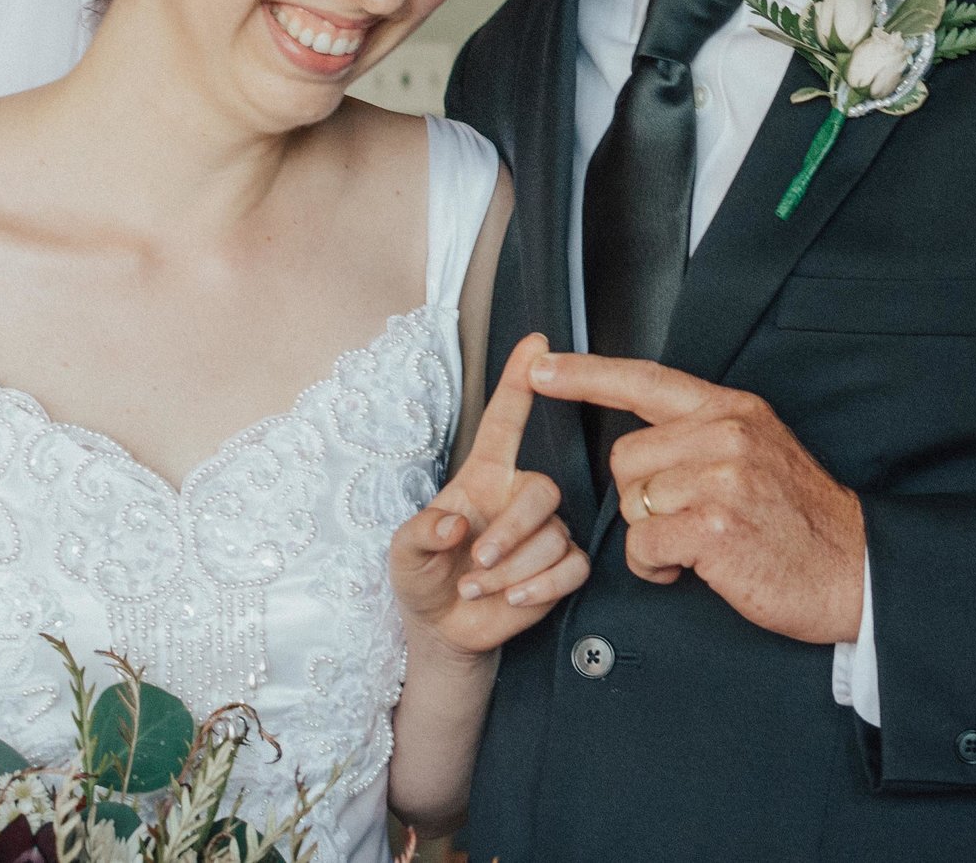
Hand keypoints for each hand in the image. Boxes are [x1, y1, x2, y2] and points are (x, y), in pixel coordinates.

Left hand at [390, 334, 588, 661]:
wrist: (442, 630)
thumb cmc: (422, 578)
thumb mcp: (403, 553)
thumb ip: (421, 533)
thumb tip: (456, 524)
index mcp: (481, 479)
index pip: (505, 422)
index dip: (519, 383)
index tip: (536, 346)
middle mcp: (516, 498)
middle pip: (542, 488)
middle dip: (512, 530)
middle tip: (477, 561)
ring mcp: (543, 533)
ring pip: (553, 536)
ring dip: (511, 571)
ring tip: (478, 587)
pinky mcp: (560, 568)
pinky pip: (572, 567)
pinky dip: (541, 587)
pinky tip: (513, 597)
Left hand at [529, 352, 863, 644]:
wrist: (852, 570)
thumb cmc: (801, 521)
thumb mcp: (760, 451)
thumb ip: (705, 435)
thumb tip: (647, 439)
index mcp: (732, 410)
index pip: (644, 379)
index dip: (584, 373)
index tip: (542, 366)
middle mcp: (726, 434)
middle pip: (625, 456)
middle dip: (640, 497)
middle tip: (685, 518)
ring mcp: (721, 478)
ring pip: (632, 501)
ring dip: (650, 535)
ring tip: (696, 544)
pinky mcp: (713, 526)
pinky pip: (642, 543)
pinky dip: (656, 565)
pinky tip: (692, 567)